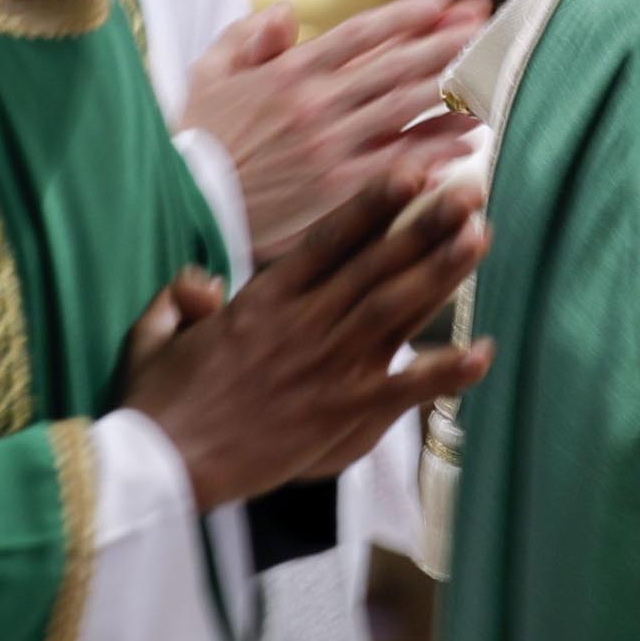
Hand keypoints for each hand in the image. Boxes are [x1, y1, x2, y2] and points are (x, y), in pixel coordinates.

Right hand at [120, 165, 493, 509]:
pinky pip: (402, 388)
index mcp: (264, 299)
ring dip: (441, 273)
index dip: (374, 203)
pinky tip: (483, 353)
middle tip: (471, 191)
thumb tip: (199, 280)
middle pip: (376, 264)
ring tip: (480, 237)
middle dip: (426, 224)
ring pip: (394, 309)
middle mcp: (303, 323)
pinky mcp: (340, 412)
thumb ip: (180, 299)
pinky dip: (445, 372)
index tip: (413, 171)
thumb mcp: (156, 336)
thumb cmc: (157, 403)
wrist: (159, 470)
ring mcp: (327, 366)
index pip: (329, 239)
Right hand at [181, 0, 492, 260]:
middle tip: (487, 24)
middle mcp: (316, 105)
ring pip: (407, 110)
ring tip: (493, 76)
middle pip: (397, 65)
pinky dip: (436, 149)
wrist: (178, 206)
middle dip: (447, 41)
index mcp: (288, 73)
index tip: (445, 1)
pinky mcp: (338, 190)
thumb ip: (247, 37)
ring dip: (454, 90)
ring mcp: (330, 147)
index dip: (407, 15)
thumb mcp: (206, 75)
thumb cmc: (194, 140)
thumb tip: (288, 11)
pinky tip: (469, 140)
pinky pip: (399, 163)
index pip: (361, 33)